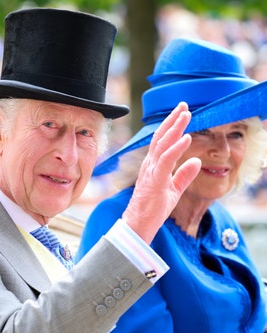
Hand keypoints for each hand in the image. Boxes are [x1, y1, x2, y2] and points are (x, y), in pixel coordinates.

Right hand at [122, 102, 200, 243]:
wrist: (139, 224)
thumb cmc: (153, 208)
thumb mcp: (173, 190)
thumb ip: (184, 175)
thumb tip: (196, 160)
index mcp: (154, 166)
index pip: (163, 141)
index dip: (172, 126)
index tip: (182, 113)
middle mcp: (150, 164)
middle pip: (161, 137)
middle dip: (173, 120)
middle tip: (184, 105)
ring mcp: (151, 171)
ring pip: (163, 144)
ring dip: (175, 128)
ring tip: (186, 114)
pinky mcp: (155, 180)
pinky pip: (166, 161)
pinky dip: (176, 148)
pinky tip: (186, 137)